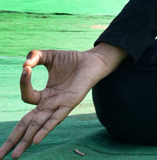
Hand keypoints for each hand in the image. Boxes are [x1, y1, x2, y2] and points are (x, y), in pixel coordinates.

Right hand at [1, 45, 125, 158]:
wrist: (94, 60)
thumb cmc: (72, 60)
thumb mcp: (49, 56)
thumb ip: (35, 56)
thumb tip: (25, 64)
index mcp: (44, 96)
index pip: (27, 96)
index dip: (24, 83)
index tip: (26, 69)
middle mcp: (50, 104)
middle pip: (26, 125)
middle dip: (13, 140)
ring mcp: (59, 106)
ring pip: (38, 126)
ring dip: (26, 140)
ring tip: (14, 155)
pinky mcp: (70, 104)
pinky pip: (56, 119)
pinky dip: (45, 129)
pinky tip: (36, 140)